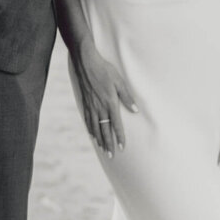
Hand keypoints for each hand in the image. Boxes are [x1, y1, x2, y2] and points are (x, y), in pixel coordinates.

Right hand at [73, 37, 136, 156]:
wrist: (85, 63)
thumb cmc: (104, 70)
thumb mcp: (119, 82)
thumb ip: (127, 97)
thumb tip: (135, 110)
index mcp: (110, 103)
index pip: (116, 124)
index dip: (120, 137)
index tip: (123, 147)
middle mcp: (100, 108)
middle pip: (105, 130)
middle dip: (109, 144)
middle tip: (112, 156)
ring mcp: (91, 106)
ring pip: (96, 128)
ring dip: (100, 140)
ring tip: (103, 150)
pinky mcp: (84, 103)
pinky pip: (87, 121)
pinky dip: (91, 130)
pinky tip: (92, 136)